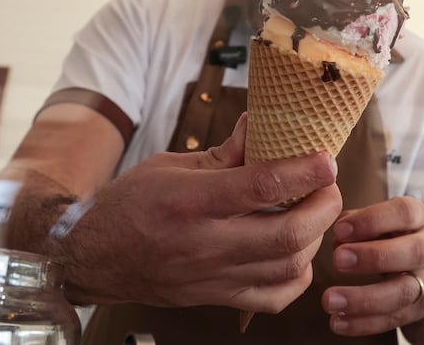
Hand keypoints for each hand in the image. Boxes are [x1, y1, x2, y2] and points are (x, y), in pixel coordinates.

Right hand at [59, 113, 342, 311]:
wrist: (94, 258)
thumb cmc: (130, 205)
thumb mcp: (170, 165)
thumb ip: (223, 153)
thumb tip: (259, 125)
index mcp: (192, 200)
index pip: (261, 186)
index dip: (304, 171)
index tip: (325, 159)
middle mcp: (205, 243)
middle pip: (287, 235)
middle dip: (323, 208)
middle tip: (329, 187)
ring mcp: (212, 277)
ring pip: (287, 268)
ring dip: (315, 240)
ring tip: (314, 216)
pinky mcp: (216, 298)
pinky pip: (273, 298)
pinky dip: (297, 278)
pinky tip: (297, 255)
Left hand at [321, 197, 423, 335]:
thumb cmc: (392, 234)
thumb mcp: (381, 218)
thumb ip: (357, 221)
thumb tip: (338, 237)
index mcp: (419, 217)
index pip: (404, 213)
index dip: (372, 220)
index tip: (339, 229)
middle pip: (412, 252)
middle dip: (373, 257)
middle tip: (337, 260)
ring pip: (402, 292)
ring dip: (363, 298)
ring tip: (330, 300)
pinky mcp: (417, 310)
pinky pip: (392, 320)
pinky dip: (363, 323)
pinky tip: (338, 322)